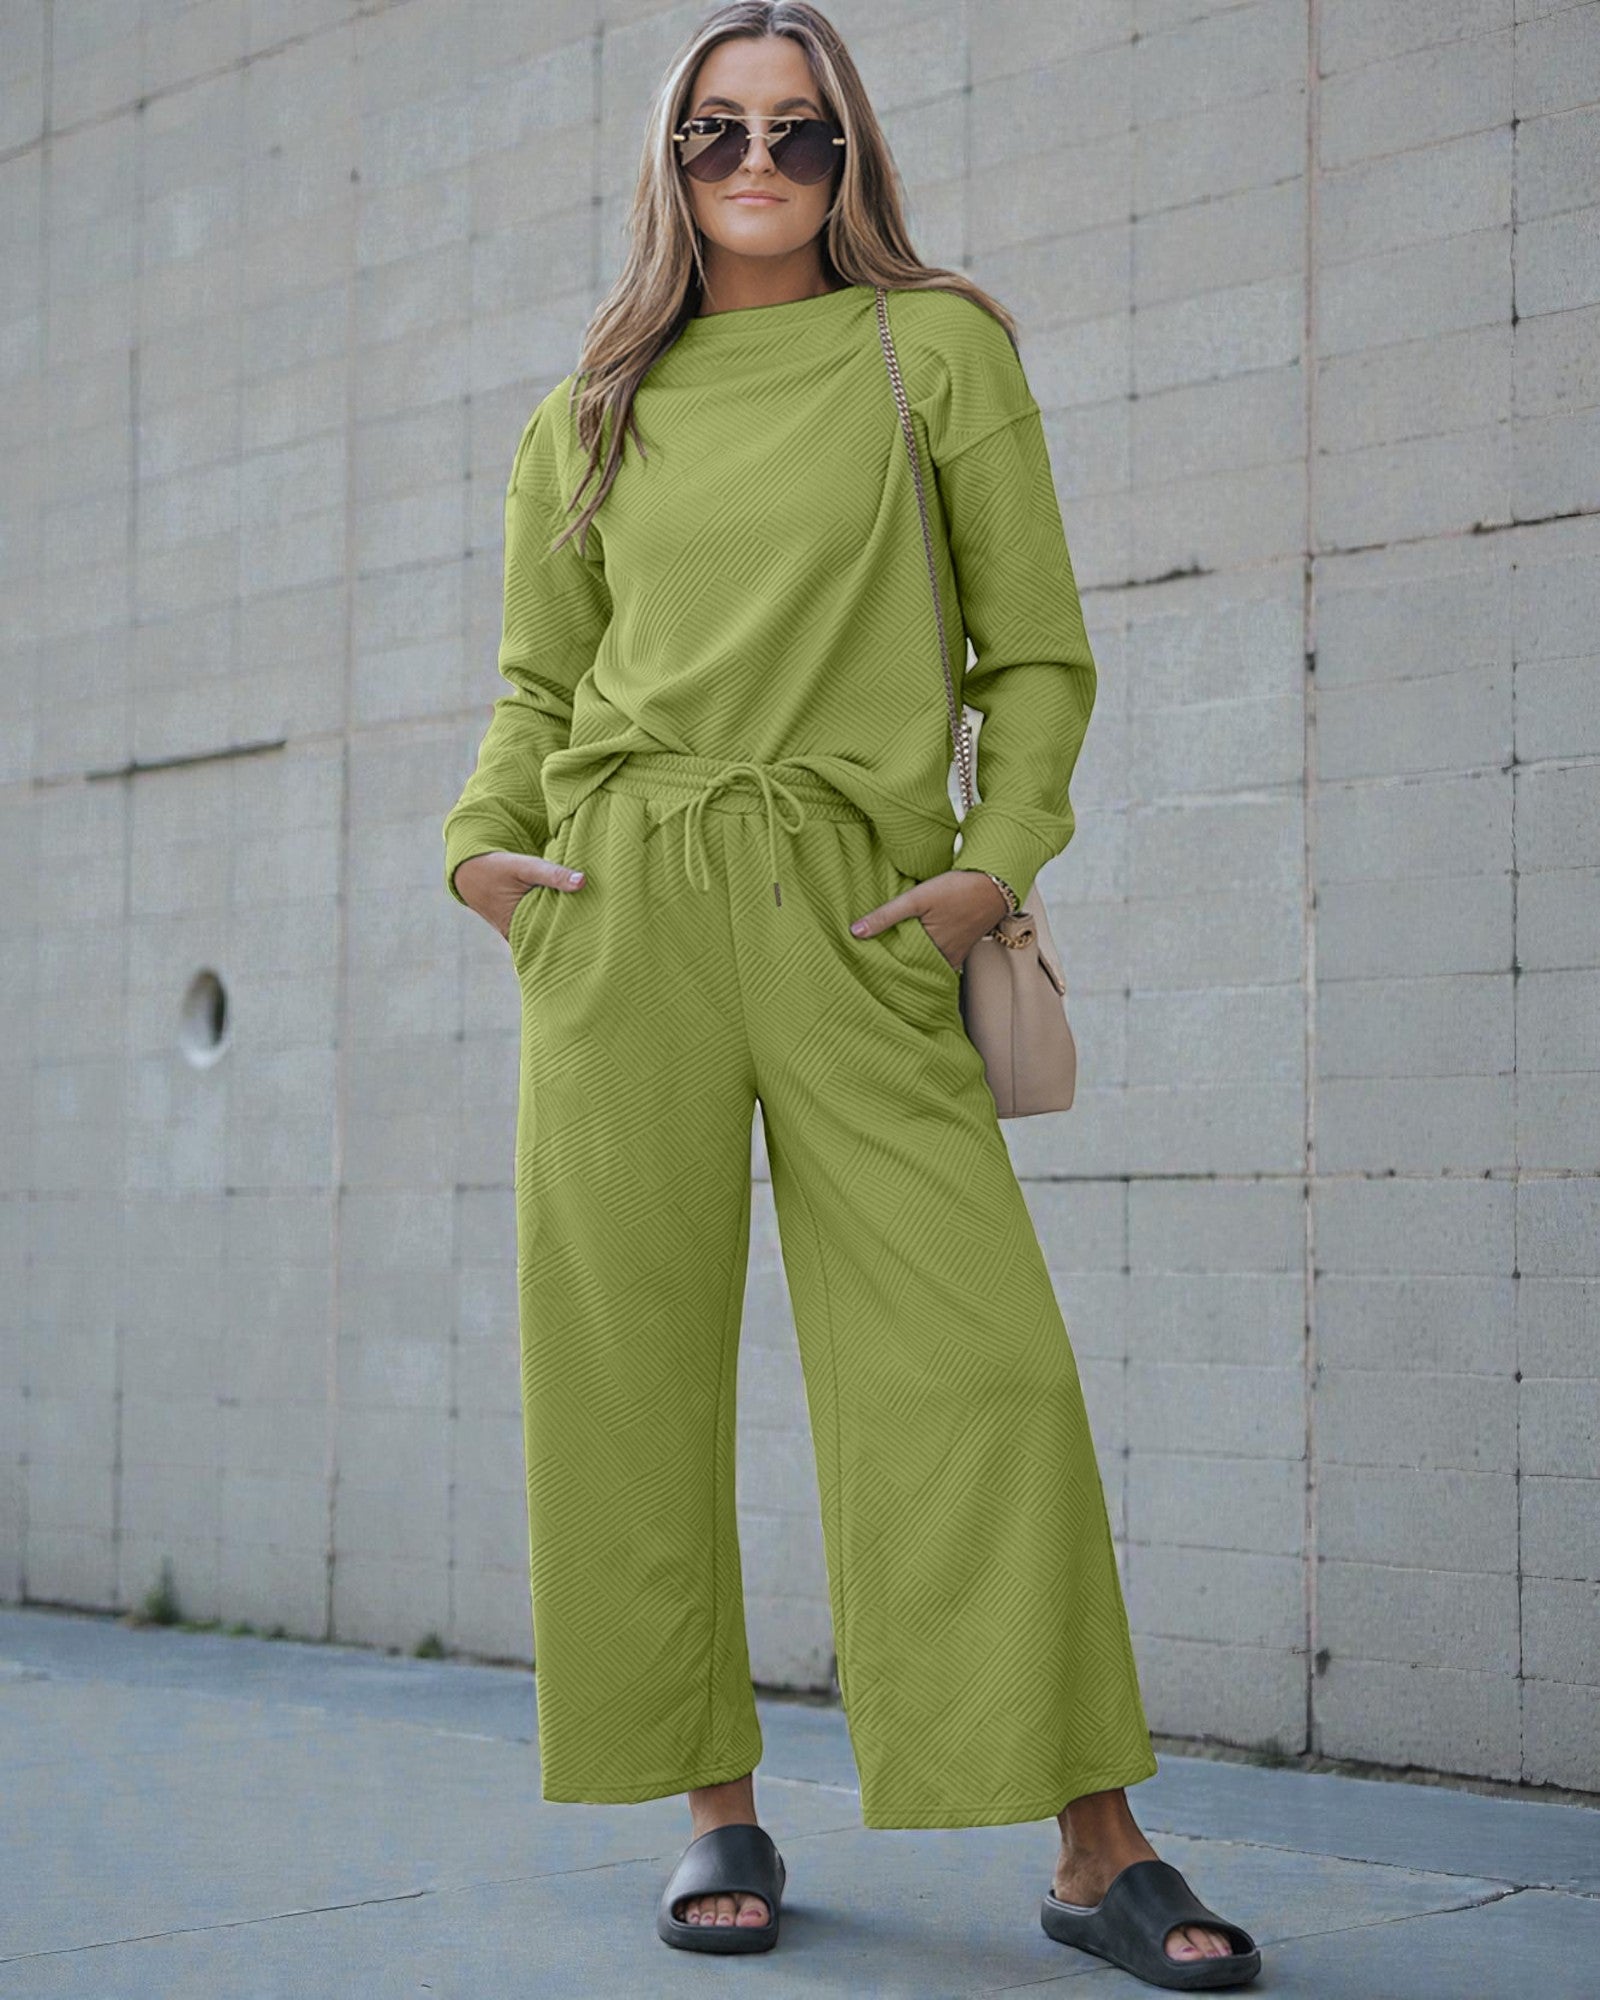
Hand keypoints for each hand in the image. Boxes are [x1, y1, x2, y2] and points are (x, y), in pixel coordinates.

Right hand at [455, 850, 584, 941]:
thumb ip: (553, 874)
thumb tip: (583, 881)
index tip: (595, 948)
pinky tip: (576, 929)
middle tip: (600, 947)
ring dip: (564, 936)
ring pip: (546, 939)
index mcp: (517, 927)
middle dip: (571, 945)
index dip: (572, 945)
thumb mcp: (525, 867)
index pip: (551, 943)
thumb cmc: (498, 868)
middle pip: (550, 944)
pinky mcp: (521, 927)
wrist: (472, 871)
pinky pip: (542, 932)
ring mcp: (519, 934)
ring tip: (593, 940)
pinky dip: (555, 929)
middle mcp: (518, 936)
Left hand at [848, 868, 1010, 968]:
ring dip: (912, 961)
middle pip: (913, 966)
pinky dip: (928, 956)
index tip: (865, 965)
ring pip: (927, 964)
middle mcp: (943, 958)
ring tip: (892, 957)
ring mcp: (954, 955)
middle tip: (873, 965)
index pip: (898, 965)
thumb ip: (886, 915)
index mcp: (929, 949)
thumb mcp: (917, 898)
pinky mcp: (962, 948)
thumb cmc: (958, 889)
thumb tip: (856, 931)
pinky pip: (941, 959)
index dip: (881, 964)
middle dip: (895, 965)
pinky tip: (920, 948)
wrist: (995, 885)